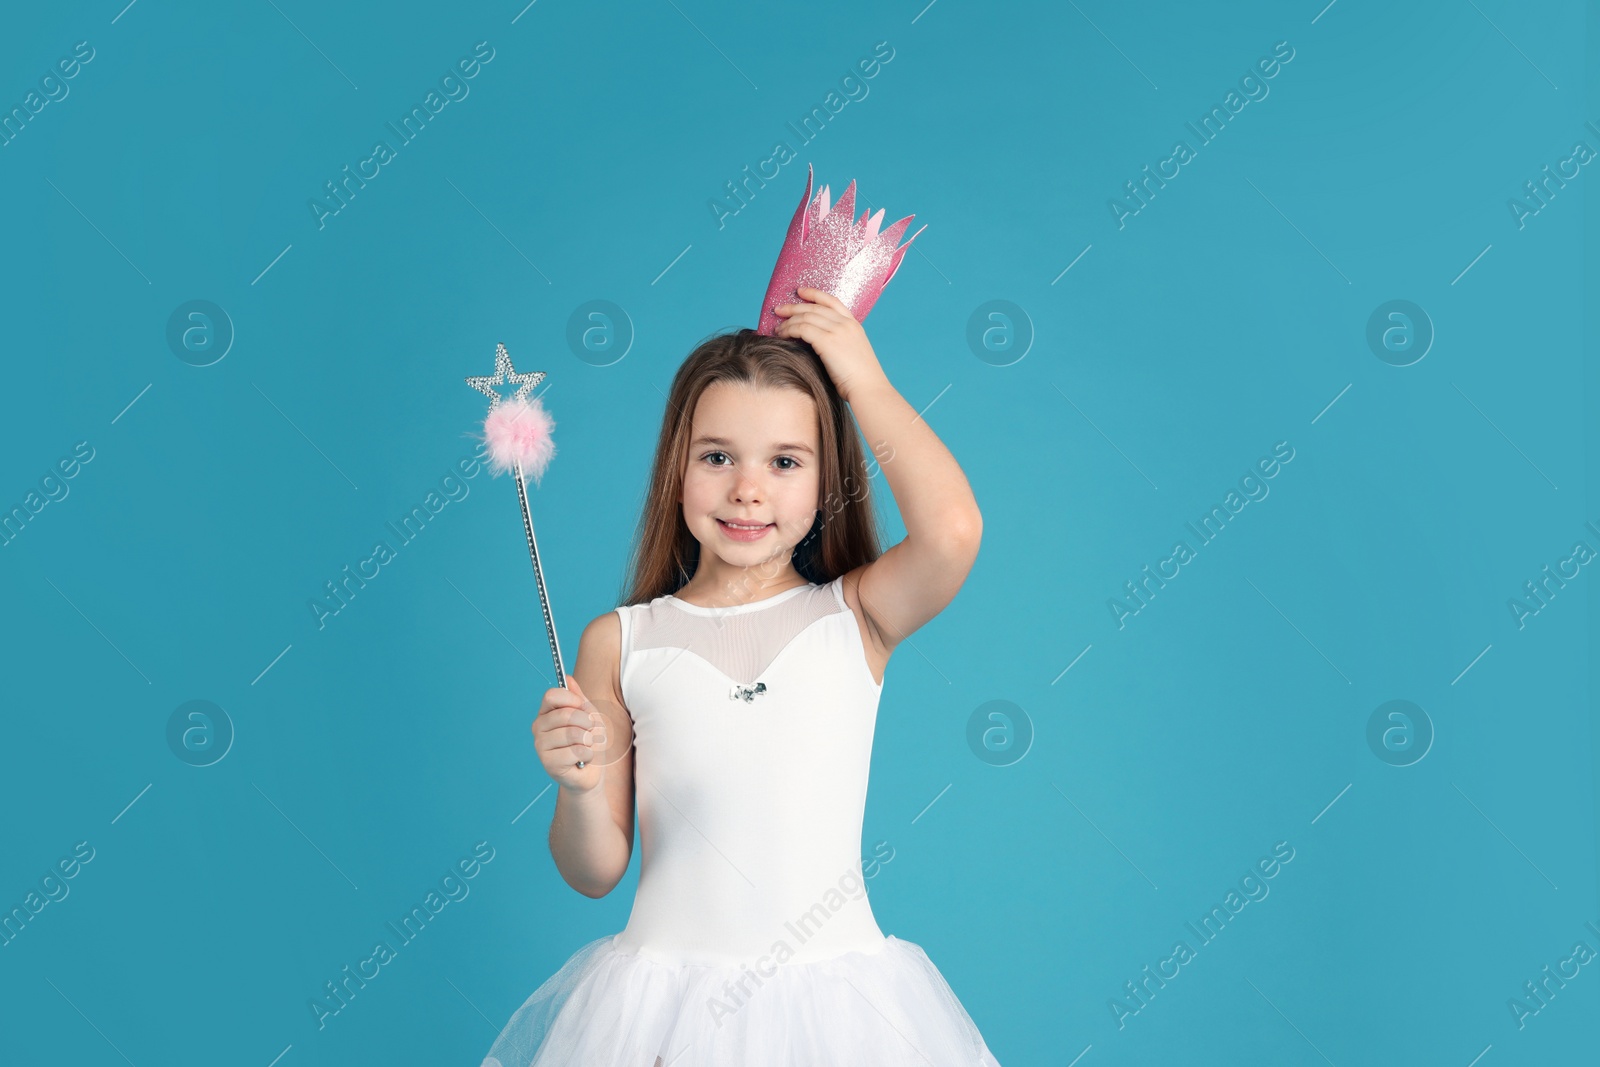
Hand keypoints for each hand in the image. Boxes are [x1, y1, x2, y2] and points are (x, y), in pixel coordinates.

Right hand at [532, 673, 612, 793]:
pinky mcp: (548, 764)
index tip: (585, 709)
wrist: (591, 773)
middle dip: (588, 723)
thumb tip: (568, 678)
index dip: (573, 700)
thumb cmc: (588, 743)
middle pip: (566, 714)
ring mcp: (541, 746)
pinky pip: (577, 751)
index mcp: (545, 713)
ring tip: (586, 747)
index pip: (552, 695)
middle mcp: (538, 728)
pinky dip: (588, 755)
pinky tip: (583, 760)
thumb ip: (578, 698)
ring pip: (573, 733)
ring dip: (589, 740)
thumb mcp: (588, 716)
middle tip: (590, 732)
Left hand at [771, 287, 888, 402]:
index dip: (814, 294)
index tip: (800, 292)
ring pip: (806, 317)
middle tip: (778, 310)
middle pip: (814, 307)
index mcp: (854, 325)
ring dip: (788, 321)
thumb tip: (817, 343)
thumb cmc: (859, 380)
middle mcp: (846, 324)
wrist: (868, 389)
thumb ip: (838, 343)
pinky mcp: (828, 341)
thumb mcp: (852, 353)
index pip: (832, 301)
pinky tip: (783, 336)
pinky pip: (802, 329)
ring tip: (778, 328)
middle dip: (793, 307)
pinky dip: (789, 330)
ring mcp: (837, 331)